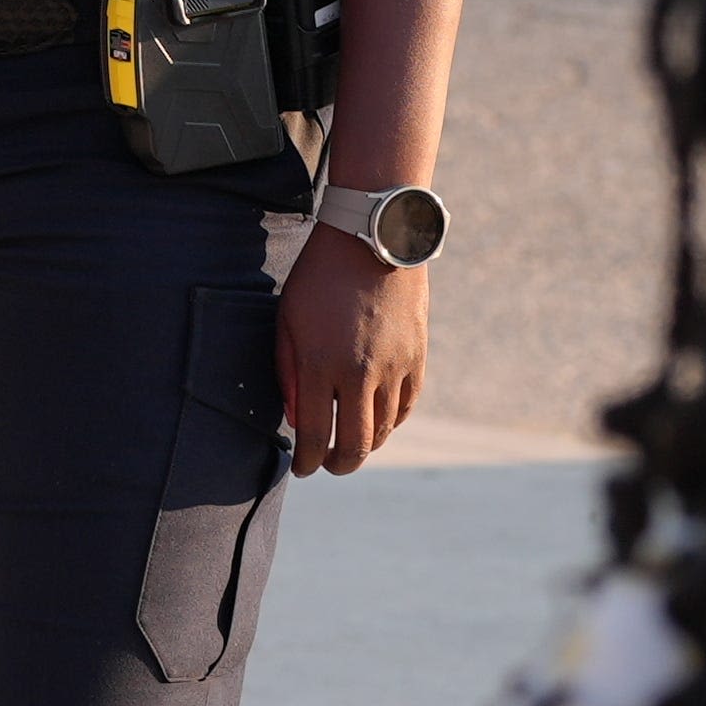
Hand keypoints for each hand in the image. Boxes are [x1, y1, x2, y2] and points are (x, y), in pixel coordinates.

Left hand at [280, 230, 424, 474]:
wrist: (372, 238)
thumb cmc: (319, 276)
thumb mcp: (288, 320)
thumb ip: (289, 373)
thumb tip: (298, 420)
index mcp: (323, 364)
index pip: (315, 435)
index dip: (307, 461)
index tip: (301, 468)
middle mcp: (362, 372)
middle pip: (356, 446)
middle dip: (339, 464)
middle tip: (328, 465)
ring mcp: (395, 366)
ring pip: (385, 429)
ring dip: (366, 444)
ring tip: (351, 442)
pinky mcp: (417, 357)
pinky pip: (406, 405)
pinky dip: (392, 421)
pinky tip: (378, 420)